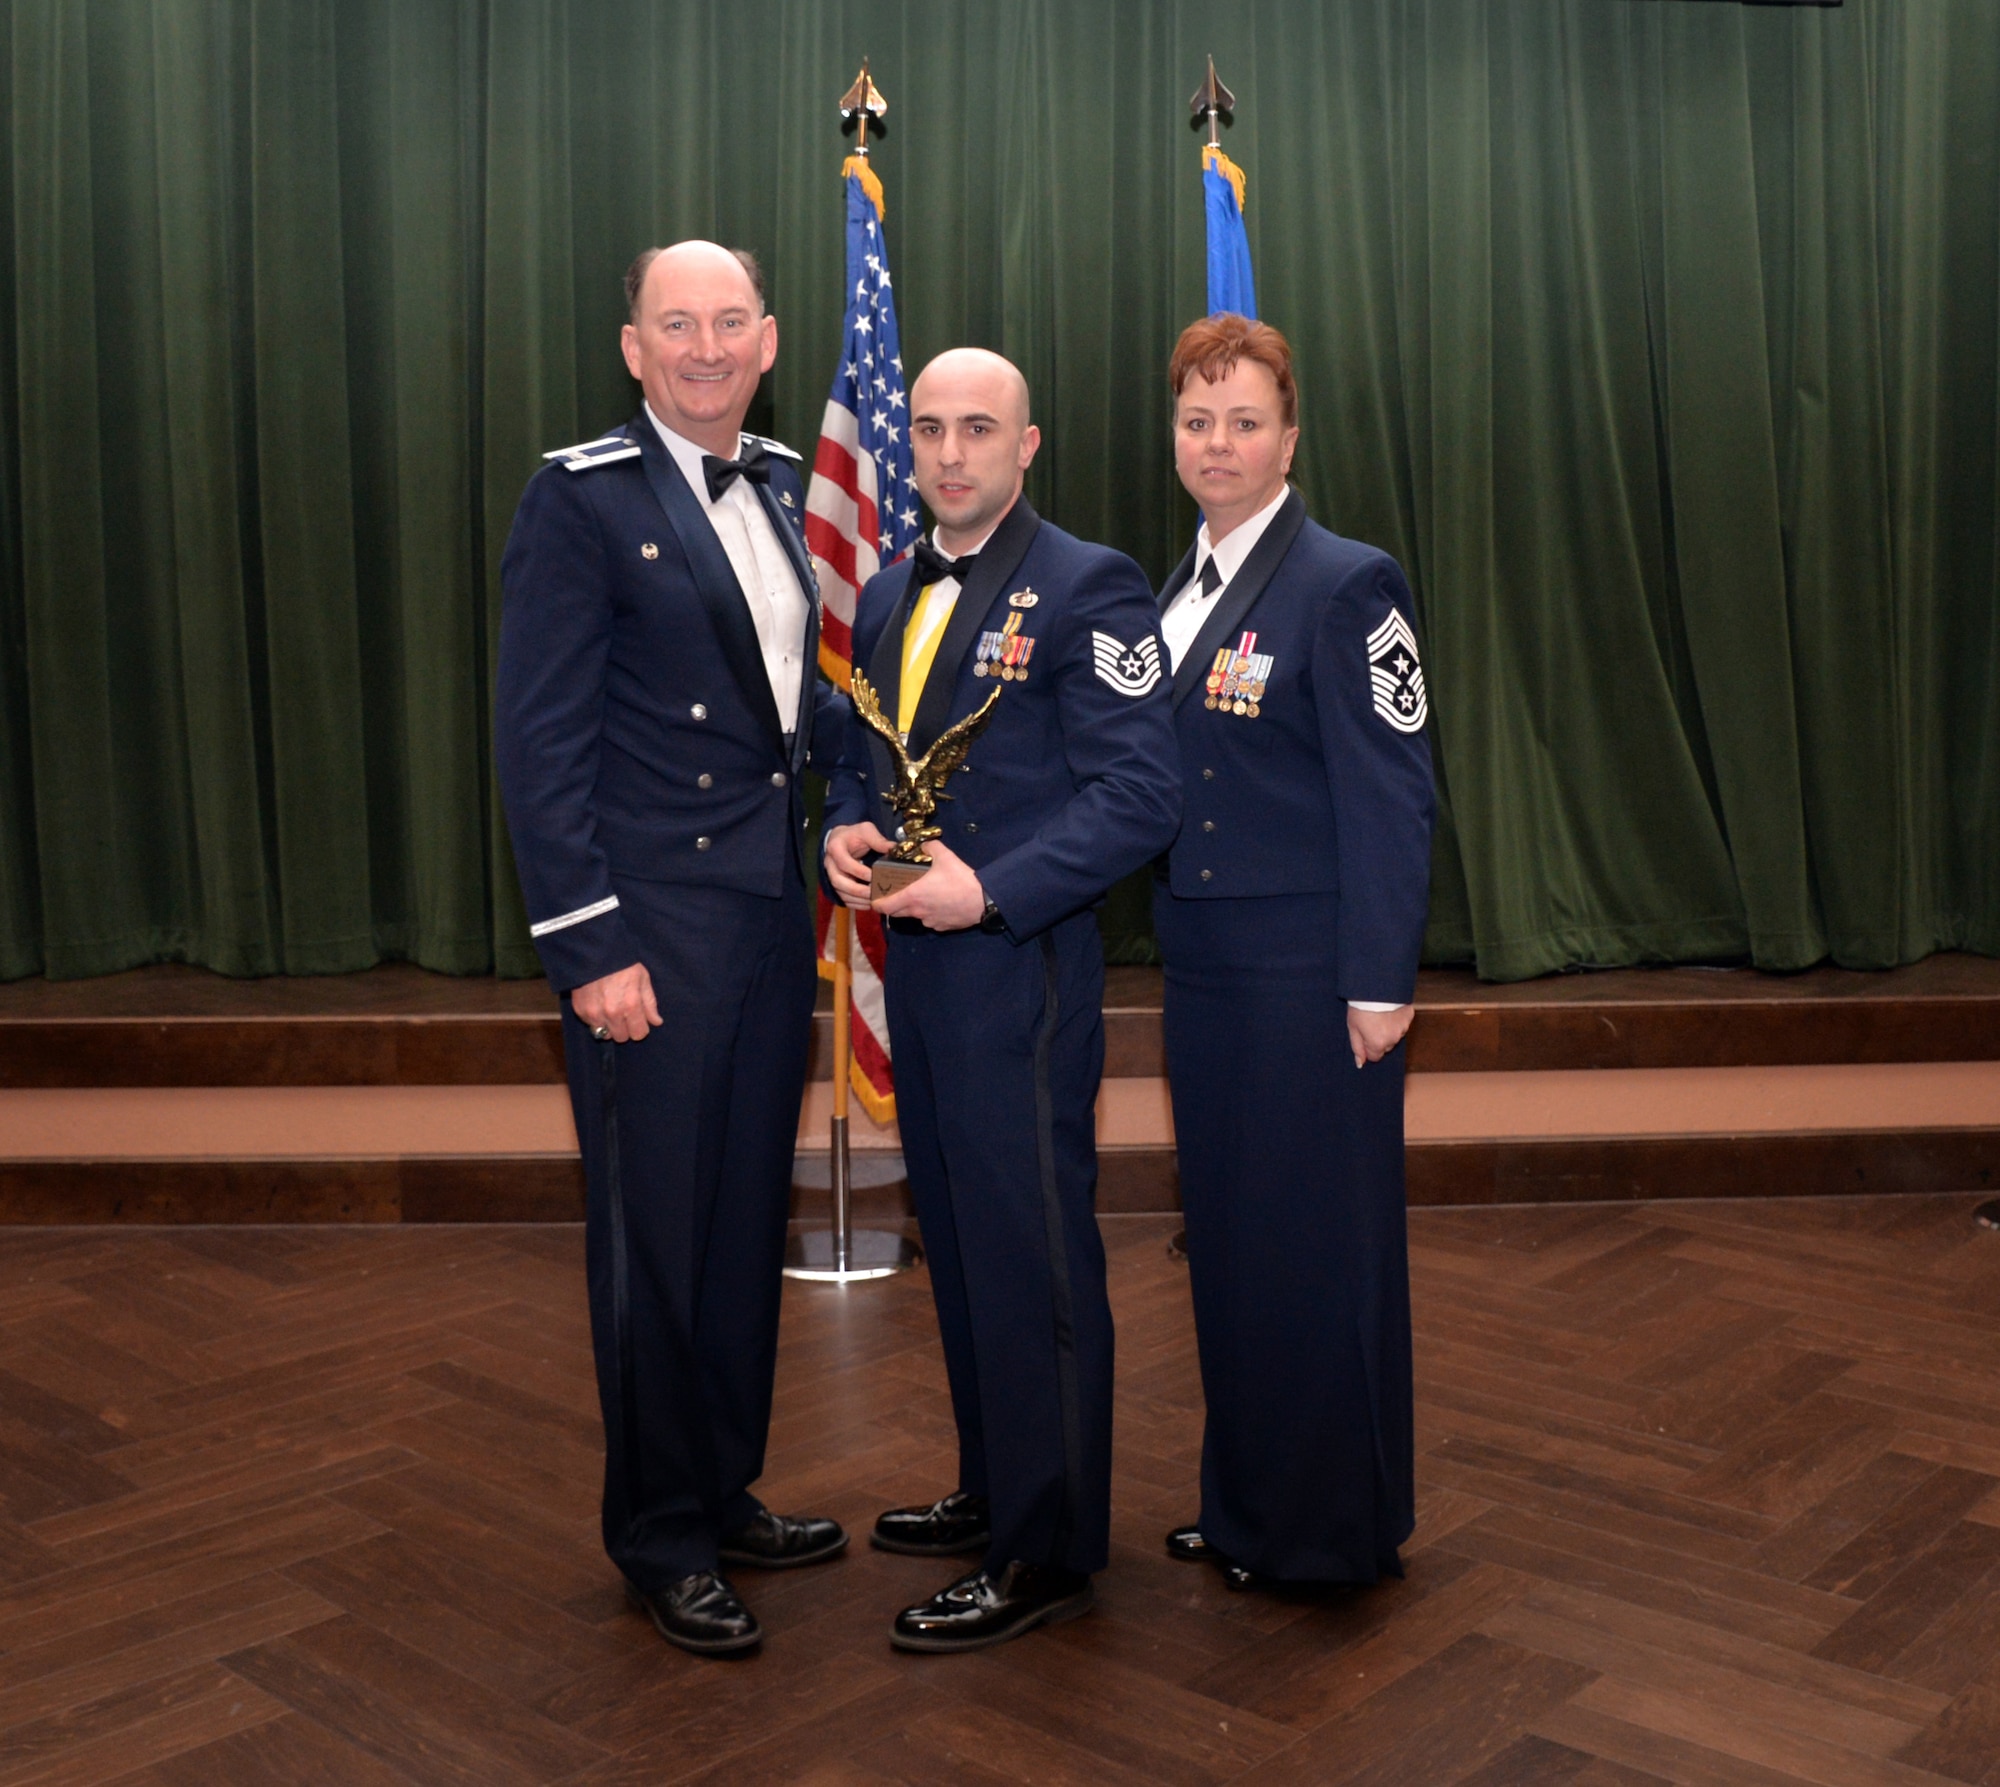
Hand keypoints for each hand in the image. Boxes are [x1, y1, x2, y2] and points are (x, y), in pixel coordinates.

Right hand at [572, 962, 661, 1042]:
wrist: (594, 951)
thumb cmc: (623, 963)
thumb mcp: (642, 979)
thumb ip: (649, 1003)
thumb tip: (656, 1022)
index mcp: (631, 1005)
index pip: (639, 1034)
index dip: (640, 1028)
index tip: (638, 1020)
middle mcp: (612, 1013)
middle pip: (622, 1037)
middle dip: (625, 1028)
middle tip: (624, 1014)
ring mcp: (594, 1013)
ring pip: (605, 1034)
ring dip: (609, 1026)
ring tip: (610, 1009)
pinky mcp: (580, 1010)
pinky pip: (590, 1025)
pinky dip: (595, 1019)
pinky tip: (599, 1004)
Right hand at [824, 821, 895, 908]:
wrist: (841, 839)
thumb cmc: (854, 835)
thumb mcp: (865, 830)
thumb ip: (878, 839)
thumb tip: (893, 849)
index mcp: (835, 848)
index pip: (844, 863)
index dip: (859, 871)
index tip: (874, 876)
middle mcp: (830, 864)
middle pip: (838, 881)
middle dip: (856, 890)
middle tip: (873, 893)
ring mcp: (831, 876)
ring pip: (840, 892)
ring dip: (856, 899)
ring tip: (873, 901)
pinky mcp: (836, 885)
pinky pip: (842, 898)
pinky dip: (855, 904)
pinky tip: (868, 905)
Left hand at [871, 840, 987, 931]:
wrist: (983, 900)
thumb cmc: (961, 879)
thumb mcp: (945, 856)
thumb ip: (930, 848)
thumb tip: (924, 845)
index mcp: (912, 896)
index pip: (884, 906)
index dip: (877, 903)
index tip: (876, 897)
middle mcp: (917, 912)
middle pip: (896, 913)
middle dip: (894, 904)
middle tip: (898, 892)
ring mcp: (929, 922)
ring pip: (914, 916)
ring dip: (913, 908)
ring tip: (923, 896)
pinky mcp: (941, 927)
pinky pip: (929, 921)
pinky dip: (929, 913)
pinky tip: (940, 903)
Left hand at [1348, 1003, 1412, 1068]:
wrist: (1374, 987)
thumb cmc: (1360, 1007)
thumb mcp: (1353, 1028)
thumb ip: (1357, 1047)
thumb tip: (1360, 1064)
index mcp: (1378, 1044)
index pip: (1375, 1056)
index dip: (1368, 1047)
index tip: (1365, 1035)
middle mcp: (1393, 1039)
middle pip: (1386, 1046)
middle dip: (1379, 1039)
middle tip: (1372, 1024)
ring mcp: (1403, 1028)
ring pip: (1396, 1035)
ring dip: (1389, 1029)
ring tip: (1380, 1015)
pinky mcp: (1409, 1016)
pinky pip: (1403, 1023)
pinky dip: (1397, 1019)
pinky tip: (1389, 1010)